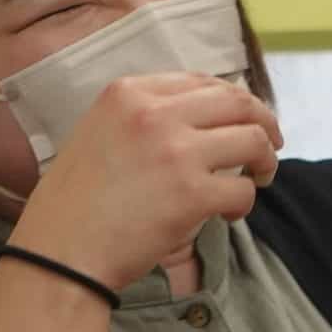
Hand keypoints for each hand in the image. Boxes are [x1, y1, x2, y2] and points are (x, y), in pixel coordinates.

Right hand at [14, 71, 282, 288]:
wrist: (60, 251)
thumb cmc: (75, 202)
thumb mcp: (98, 132)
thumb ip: (144, 116)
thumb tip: (203, 118)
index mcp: (128, 92)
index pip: (202, 81)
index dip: (233, 100)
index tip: (243, 118)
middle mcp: (154, 113)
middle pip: (238, 102)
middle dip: (264, 122)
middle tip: (271, 145)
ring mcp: (176, 152)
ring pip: (252, 140)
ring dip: (265, 160)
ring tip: (258, 178)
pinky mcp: (192, 193)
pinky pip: (242, 189)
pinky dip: (244, 203)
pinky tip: (229, 214)